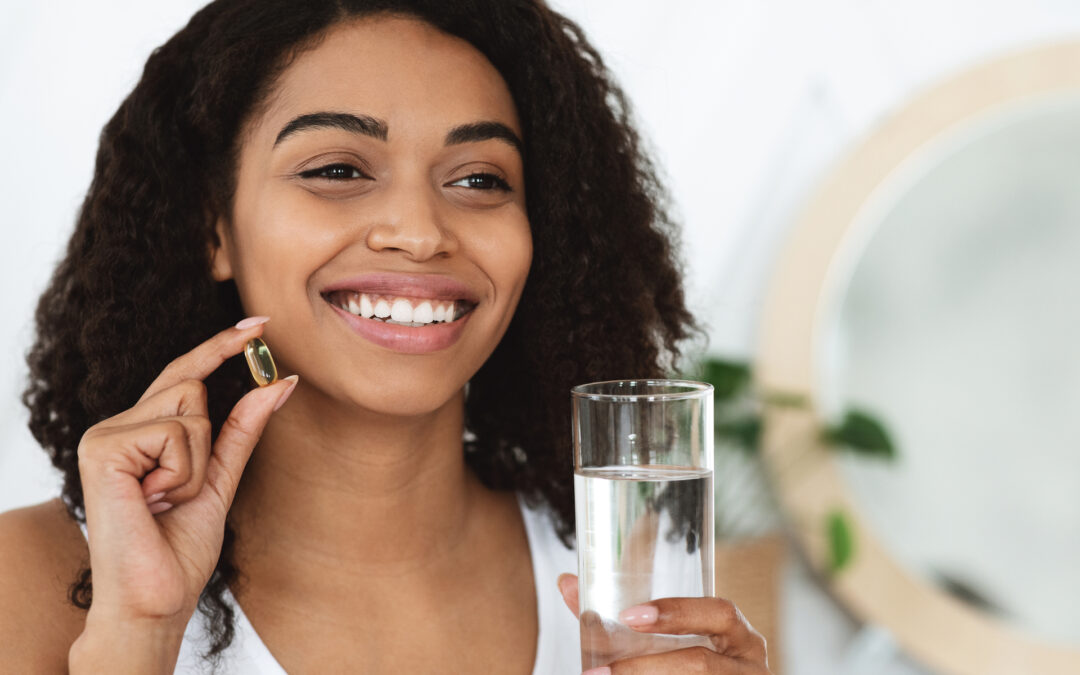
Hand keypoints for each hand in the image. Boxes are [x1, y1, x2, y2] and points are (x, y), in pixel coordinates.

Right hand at [76, 318, 297, 627]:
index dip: (220, 347)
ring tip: (165, 501)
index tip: (258, 322)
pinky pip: (177, 433)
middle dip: (207, 443)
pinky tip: (153, 502)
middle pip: (193, 388)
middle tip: (177, 492)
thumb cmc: (179, 546)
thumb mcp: (221, 478)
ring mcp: (105, 434)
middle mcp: (116, 425)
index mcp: (139, 431)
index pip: (185, 376)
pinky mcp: (103, 448)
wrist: (155, 597)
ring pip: (191, 410)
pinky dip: (182, 473)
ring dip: (196, 465)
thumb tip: (282, 380)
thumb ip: (244, 428)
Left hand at [557, 574, 770, 673]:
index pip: (720, 612)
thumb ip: (618, 619)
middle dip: (647, 667)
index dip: (677, 612)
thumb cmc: (684, 665)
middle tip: (600, 671)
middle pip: (702, 664)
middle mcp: (749, 665)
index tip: (629, 616)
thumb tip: (566, 582)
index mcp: (738, 635)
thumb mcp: (664, 642)